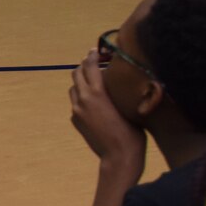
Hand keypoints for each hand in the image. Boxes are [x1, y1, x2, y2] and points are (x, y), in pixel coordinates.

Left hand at [69, 53, 144, 170]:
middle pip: (76, 73)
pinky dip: (82, 98)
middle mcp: (83, 99)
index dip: (91, 55)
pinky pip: (76, 103)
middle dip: (84, 66)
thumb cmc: (131, 131)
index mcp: (98, 93)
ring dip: (82, 82)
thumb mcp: (126, 105)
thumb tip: (120, 80)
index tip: (95, 50)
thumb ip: (117, 91)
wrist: (118, 155)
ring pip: (74, 88)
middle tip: (94, 63)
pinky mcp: (75, 120)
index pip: (89, 66)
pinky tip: (95, 103)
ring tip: (94, 82)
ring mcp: (76, 110)